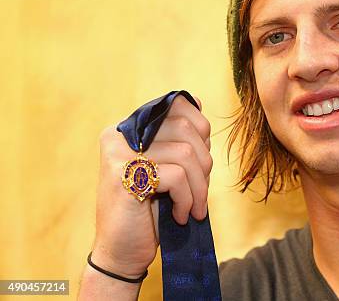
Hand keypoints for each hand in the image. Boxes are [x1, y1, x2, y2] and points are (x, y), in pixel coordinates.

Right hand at [91, 95, 211, 277]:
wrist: (122, 252)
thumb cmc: (150, 209)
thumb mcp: (167, 166)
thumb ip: (179, 137)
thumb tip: (198, 102)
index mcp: (129, 127)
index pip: (177, 104)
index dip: (201, 128)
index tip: (201, 160)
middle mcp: (119, 135)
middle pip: (186, 129)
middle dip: (205, 164)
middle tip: (200, 192)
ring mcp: (118, 154)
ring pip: (186, 154)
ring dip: (199, 187)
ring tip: (193, 207)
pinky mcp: (123, 177)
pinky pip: (176, 177)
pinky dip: (187, 199)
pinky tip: (181, 215)